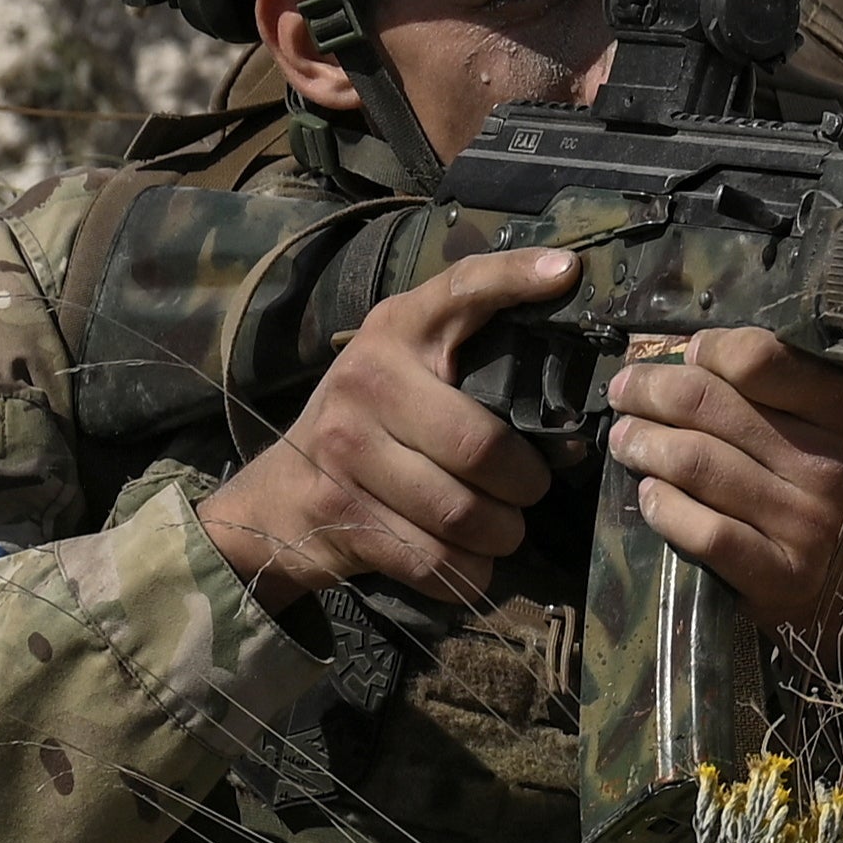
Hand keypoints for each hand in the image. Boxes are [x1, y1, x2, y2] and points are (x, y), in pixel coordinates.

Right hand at [197, 248, 580, 612]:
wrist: (274, 502)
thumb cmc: (365, 429)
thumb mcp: (405, 376)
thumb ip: (471, 370)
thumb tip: (568, 421)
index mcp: (396, 331)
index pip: (461, 290)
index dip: (515, 278)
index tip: (568, 272)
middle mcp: (368, 379)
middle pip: (481, 445)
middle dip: (526, 483)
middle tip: (531, 489)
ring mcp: (347, 450)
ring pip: (462, 511)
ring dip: (501, 533)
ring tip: (503, 527)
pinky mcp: (342, 516)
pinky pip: (434, 559)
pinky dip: (468, 570)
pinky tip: (469, 558)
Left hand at [604, 328, 842, 657]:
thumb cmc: (829, 482)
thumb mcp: (827, 421)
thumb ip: (774, 384)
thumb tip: (692, 354)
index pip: (758, 358)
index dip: (708, 350)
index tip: (686, 356)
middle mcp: (828, 463)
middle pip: (708, 404)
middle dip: (650, 391)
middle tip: (626, 392)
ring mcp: (805, 521)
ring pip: (695, 462)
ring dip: (643, 444)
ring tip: (625, 438)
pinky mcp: (780, 574)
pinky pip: (705, 531)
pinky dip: (663, 507)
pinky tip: (649, 495)